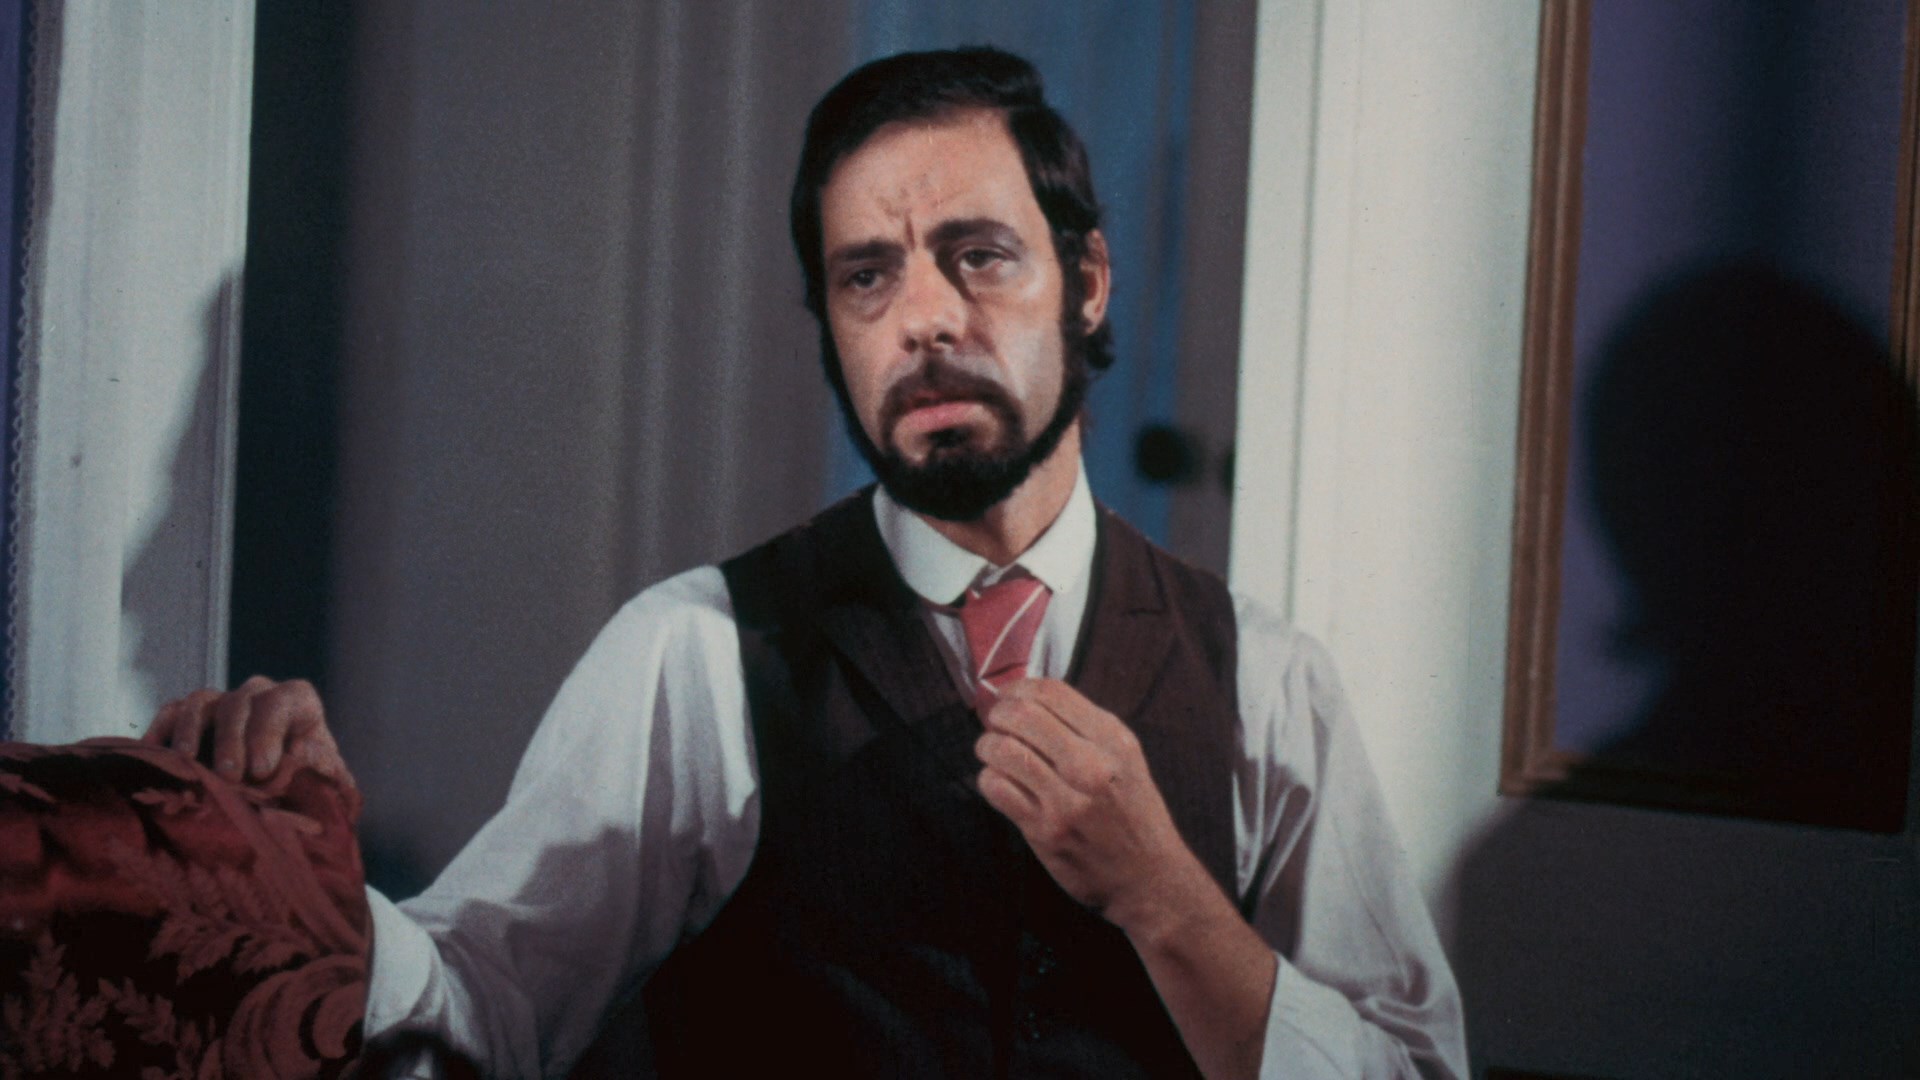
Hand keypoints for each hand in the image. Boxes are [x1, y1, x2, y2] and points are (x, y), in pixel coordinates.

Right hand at [144, 676, 354, 793]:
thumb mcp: (326, 779)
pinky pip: (173, 711)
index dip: (270, 732)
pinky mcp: (192, 716)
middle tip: (229, 776)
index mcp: (297, 702)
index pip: (284, 700)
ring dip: (193, 730)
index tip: (263, 770)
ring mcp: (223, 702)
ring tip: (188, 762)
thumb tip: (297, 754)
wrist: (285, 796)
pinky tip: (154, 752)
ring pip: (204, 701)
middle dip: (233, 739)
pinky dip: (162, 728)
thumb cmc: (310, 784)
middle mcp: (259, 694)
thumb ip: (320, 766)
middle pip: (241, 702)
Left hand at [974, 678, 1211, 934]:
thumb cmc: (1132, 814)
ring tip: (994, 754)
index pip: (1050, 691)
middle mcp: (1091, 765)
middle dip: (998, 715)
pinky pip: (996, 788)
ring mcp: (1067, 800)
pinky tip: (1001, 785)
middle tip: (996, 725)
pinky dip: (989, 780)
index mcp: (1112, 740)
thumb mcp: (1126, 758)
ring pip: (1002, 750)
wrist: (1150, 878)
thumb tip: (1026, 698)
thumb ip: (1084, 727)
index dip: (1018, 689)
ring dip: (988, 747)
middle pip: (1022, 715)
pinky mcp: (1045, 830)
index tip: (1009, 699)